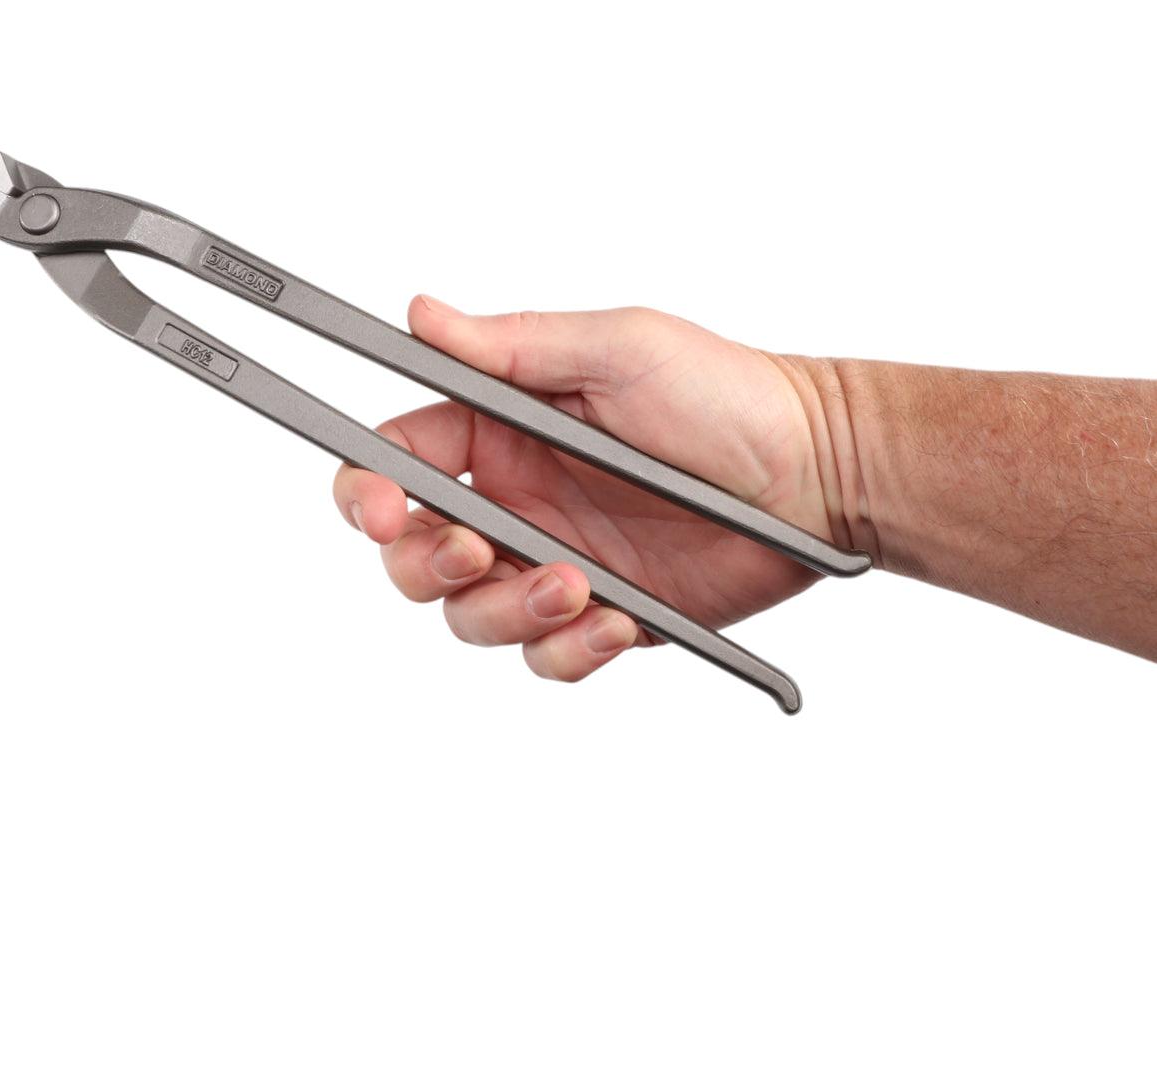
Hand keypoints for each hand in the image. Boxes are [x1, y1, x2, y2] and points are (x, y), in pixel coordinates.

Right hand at [332, 297, 842, 680]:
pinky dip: (569, 650)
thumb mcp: (618, 349)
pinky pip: (548, 657)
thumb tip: (421, 315)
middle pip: (414, 555)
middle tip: (478, 552)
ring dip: (506, 611)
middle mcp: (516, 500)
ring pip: (471, 616)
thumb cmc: (728, 396)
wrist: (819, 473)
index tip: (382, 511)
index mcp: (503, 431)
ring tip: (575, 586)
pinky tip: (616, 619)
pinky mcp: (602, 616)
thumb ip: (513, 346)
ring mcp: (555, 562)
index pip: (399, 461)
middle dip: (427, 564)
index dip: (369, 493)